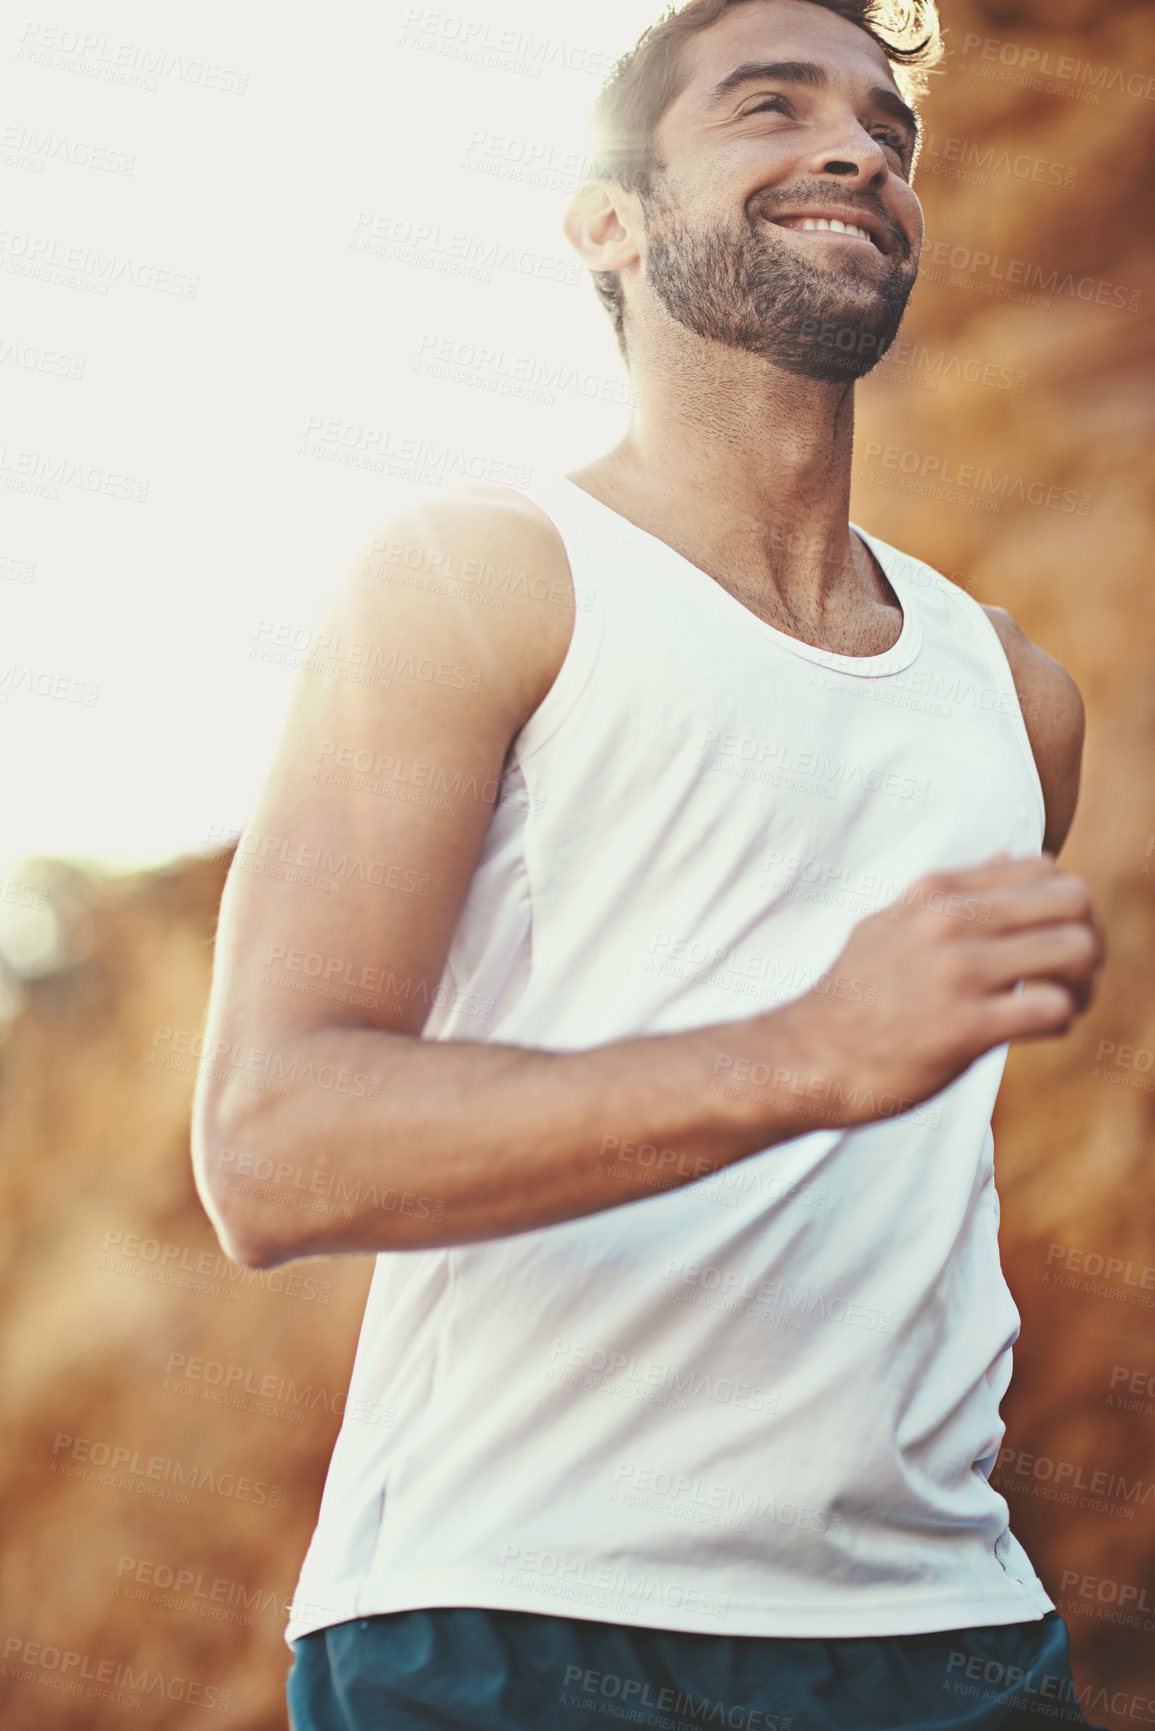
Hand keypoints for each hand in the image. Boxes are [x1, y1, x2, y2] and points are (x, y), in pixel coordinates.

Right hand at [780, 852, 1103, 1124]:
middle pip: (1073, 902)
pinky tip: (1042, 1029)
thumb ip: (951, 891)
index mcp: (935, 891)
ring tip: (1064, 1001)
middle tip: (1071, 971)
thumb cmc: (855, 995)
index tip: (1049, 936)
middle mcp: (949, 922)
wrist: (810, 1056)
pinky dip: (1065, 1019)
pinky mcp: (967, 1027)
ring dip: (1084, 982)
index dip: (1064, 903)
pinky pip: (1055, 1008)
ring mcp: (958, 973)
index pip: (1043, 868)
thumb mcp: (892, 922)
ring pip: (1076, 950)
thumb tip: (1007, 853)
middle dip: (1087, 938)